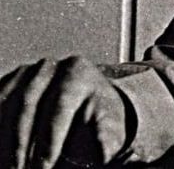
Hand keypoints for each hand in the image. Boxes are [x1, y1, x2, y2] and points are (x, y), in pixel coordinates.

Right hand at [0, 56, 127, 168]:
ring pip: (7, 105)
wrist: (83, 99)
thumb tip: (102, 154)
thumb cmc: (97, 117)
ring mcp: (26, 72)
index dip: (49, 140)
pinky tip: (2, 153)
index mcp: (78, 73)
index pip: (59, 107)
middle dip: (20, 144)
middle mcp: (49, 67)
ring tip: (8, 166)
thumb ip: (104, 137)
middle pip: (28, 104)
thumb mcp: (109, 124)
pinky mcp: (10, 81)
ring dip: (4, 139)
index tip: (43, 168)